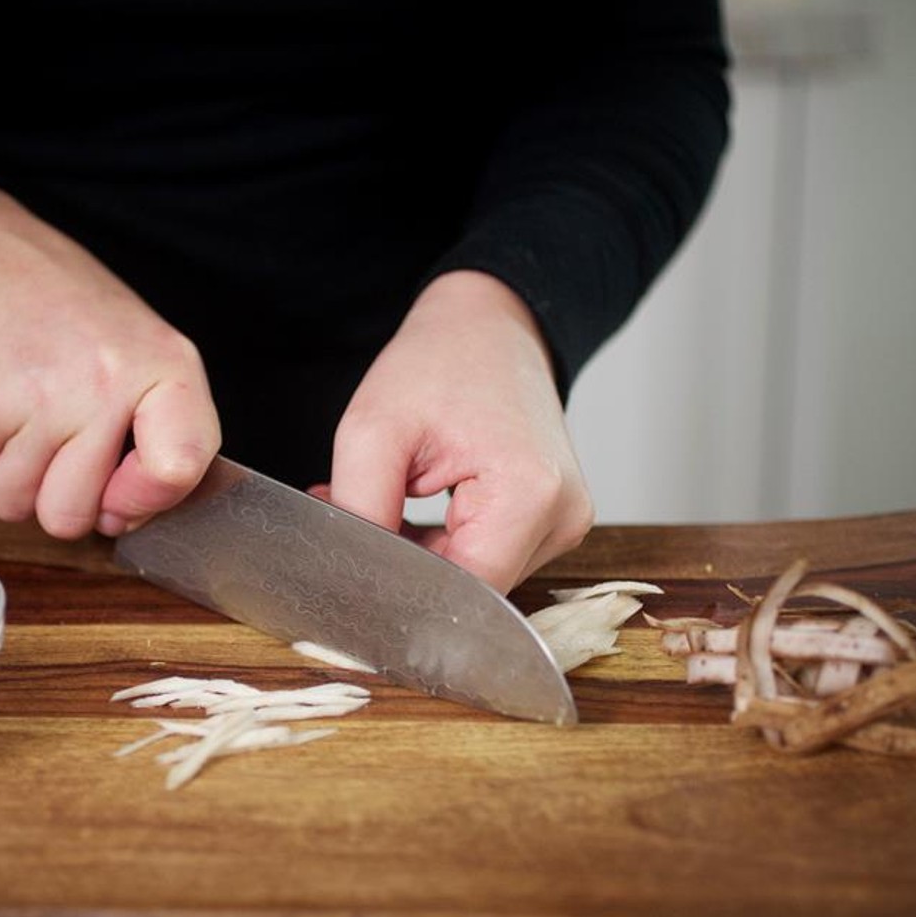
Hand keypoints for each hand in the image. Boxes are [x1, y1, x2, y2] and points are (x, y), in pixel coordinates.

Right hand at [0, 188, 219, 538]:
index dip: (145, 501)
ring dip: (12, 475)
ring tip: (21, 415)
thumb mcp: (141, 349)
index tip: (121, 493)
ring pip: (17, 504)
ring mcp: (38, 398)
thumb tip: (129, 516)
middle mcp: (104, 384)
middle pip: (74, 515)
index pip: (179, 469)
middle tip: (55, 444)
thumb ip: (157, 433)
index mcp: (163, 368)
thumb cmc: (65, 307)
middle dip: (56, 497)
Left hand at [322, 270, 592, 592]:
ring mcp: (564, 522)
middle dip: (405, 567)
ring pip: (476, 579)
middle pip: (470, 590)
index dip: (401, 590)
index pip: (461, 592)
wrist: (491, 324)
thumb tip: (352, 575)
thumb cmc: (441, 360)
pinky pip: (488, 557)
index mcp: (530, 495)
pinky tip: (413, 506)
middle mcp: (562, 518)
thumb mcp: (374, 432)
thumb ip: (362, 512)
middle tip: (351, 516)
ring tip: (386, 497)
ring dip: (423, 556)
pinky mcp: (551, 521)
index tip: (351, 564)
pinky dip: (444, 543)